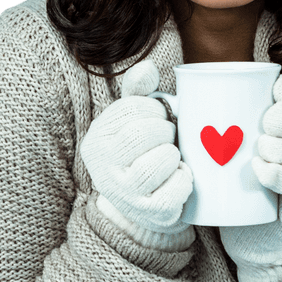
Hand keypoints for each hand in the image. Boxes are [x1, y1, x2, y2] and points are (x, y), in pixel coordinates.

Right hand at [80, 60, 194, 243]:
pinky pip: (175, 191)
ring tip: (172, 157)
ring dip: (174, 155)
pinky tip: (180, 176)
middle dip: (166, 130)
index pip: (130, 109)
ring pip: (161, 161)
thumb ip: (138, 91)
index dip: (154, 109)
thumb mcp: (133, 119)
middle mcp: (103, 168)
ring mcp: (125, 194)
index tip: (160, 116)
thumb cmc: (142, 152)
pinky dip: (185, 180)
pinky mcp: (150, 213)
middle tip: (170, 136)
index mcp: (97, 139)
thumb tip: (147, 67)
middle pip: (142, 133)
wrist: (145, 204)